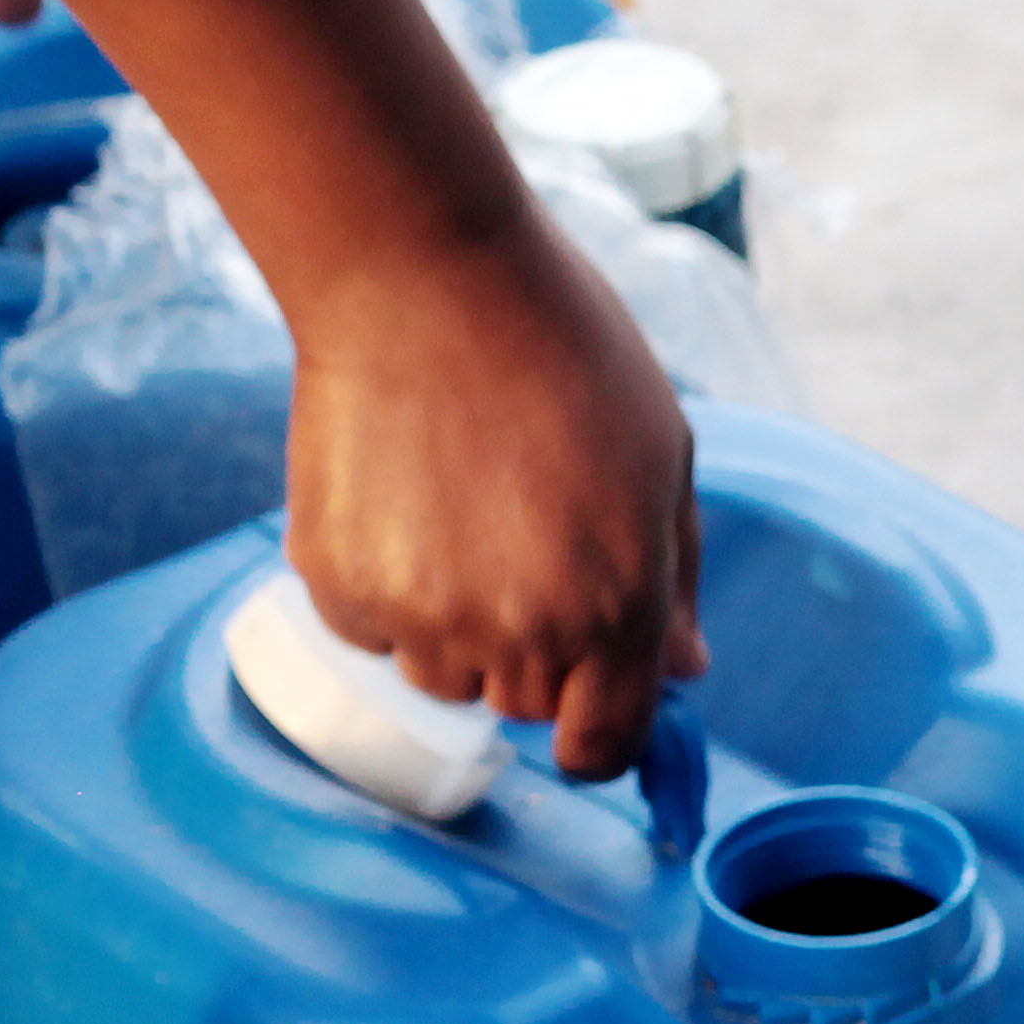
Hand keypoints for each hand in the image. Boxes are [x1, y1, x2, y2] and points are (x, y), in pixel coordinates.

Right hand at [278, 220, 706, 778]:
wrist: (424, 278)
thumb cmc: (562, 349)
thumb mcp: (663, 456)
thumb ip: (676, 578)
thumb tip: (685, 667)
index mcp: (618, 608)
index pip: (605, 745)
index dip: (600, 737)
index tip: (588, 714)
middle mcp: (521, 631)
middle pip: (525, 708)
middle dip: (537, 657)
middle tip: (524, 553)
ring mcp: (422, 615)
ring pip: (444, 677)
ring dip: (456, 629)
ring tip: (460, 517)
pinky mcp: (339, 585)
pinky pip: (371, 634)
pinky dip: (385, 595)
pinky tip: (401, 506)